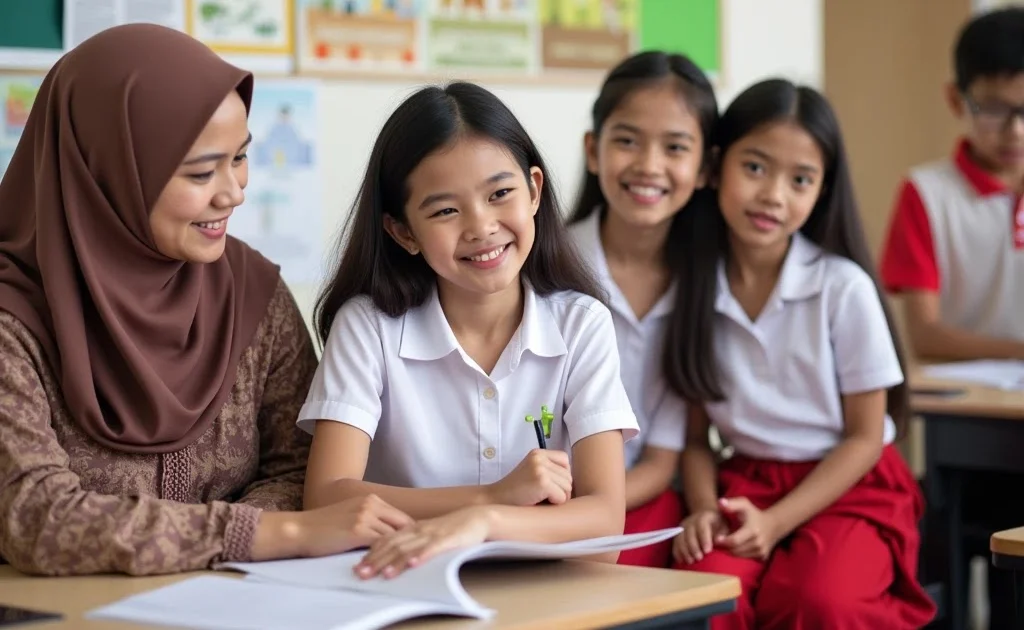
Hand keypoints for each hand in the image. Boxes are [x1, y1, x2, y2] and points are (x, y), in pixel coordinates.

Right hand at [296, 494, 414, 557]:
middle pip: (404, 524)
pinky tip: (395, 566)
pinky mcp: (358, 531)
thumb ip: (371, 520)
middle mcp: (371, 505)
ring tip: (414, 564)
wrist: (301, 529)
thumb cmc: (324, 526)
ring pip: (393, 536)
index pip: (401, 517)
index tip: (421, 545)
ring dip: (402, 551)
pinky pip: (381, 545)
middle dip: (414, 541)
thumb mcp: (352, 514)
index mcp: (371, 499)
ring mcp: (365, 517)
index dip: (413, 533)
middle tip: (424, 555)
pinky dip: (388, 556)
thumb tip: (390, 536)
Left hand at [354, 506, 493, 578]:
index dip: (370, 553)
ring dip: (394, 561)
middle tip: (360, 573)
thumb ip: (411, 541)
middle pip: (392, 545)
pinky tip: (413, 564)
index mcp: (412, 528)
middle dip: (375, 560)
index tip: (357, 566)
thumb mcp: (427, 532)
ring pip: (409, 548)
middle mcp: (418, 530)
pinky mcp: (448, 539)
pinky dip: (421, 556)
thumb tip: (393, 554)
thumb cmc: (453, 527)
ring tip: (382, 574)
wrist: (477, 517)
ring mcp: (432, 534)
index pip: (386, 539)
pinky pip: (432, 548)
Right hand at [485, 449, 571, 505]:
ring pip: (568, 488)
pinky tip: (537, 502)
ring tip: (538, 498)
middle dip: (560, 490)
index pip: (565, 462)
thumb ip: (550, 471)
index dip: (560, 478)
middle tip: (539, 495)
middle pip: (569, 477)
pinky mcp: (542, 481)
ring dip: (557, 498)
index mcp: (538, 453)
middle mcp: (539, 457)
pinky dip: (553, 504)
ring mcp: (540, 468)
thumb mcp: (532, 473)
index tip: (546, 486)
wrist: (494, 502)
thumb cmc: (515, 493)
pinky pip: (562, 498)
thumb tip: (579, 483)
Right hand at [673, 508, 727, 564]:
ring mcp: (683, 527)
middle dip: (693, 547)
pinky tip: (682, 561)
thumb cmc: (719, 526)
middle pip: (689, 533)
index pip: (702, 526)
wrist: (707, 519)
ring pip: (680, 538)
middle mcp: (691, 520)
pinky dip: (677, 552)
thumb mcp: (725, 527)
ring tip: (691, 561)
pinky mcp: (678, 533)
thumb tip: (718, 541)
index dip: (704, 538)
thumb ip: (723, 534)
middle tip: (699, 558)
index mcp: (705, 516)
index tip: (708, 551)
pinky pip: (675, 543)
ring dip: (684, 550)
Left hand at [717, 497, 780, 559]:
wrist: (773, 524)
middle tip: (718, 543)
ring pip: (740, 556)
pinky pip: (746, 559)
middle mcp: (758, 542)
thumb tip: (720, 503)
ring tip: (725, 544)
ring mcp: (761, 551)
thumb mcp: (744, 504)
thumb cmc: (754, 514)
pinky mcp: (763, 557)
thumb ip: (732, 504)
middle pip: (735, 550)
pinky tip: (735, 547)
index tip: (716, 539)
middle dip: (725, 547)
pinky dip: (739, 554)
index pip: (734, 541)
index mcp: (753, 530)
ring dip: (730, 551)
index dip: (723, 541)